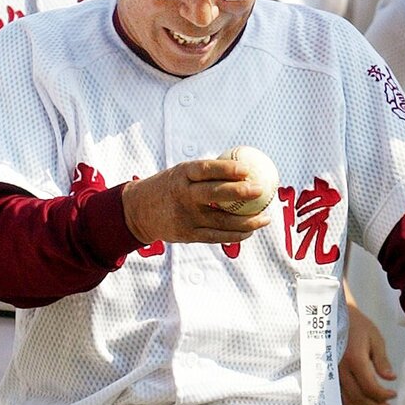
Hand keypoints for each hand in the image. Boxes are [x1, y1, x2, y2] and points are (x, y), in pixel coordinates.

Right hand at [121, 159, 273, 245]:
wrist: (139, 211)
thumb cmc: (169, 187)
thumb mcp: (181, 173)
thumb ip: (206, 172)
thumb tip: (244, 167)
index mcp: (182, 175)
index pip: (206, 169)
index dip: (227, 169)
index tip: (247, 169)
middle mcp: (183, 195)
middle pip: (215, 194)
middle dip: (240, 192)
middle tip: (260, 190)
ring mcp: (185, 217)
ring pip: (220, 221)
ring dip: (247, 221)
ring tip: (265, 218)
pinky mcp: (188, 235)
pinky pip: (216, 237)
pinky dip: (235, 235)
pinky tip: (250, 231)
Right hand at [340, 304, 397, 404]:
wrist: (335, 318)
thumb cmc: (358, 327)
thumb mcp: (375, 339)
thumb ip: (382, 361)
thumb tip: (391, 378)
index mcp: (354, 359)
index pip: (369, 386)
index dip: (383, 395)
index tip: (394, 395)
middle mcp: (340, 370)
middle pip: (357, 397)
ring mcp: (331, 374)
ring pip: (345, 401)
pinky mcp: (327, 376)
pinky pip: (336, 397)